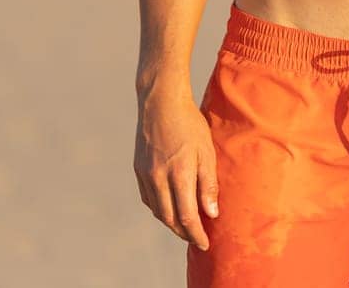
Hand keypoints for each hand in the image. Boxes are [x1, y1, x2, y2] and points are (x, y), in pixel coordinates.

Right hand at [134, 88, 219, 250]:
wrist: (160, 103)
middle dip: (184, 233)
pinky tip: (169, 208)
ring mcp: (145, 175)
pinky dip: (159, 208)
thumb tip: (210, 213)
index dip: (196, 234)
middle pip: (170, 219)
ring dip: (171, 223)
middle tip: (196, 238)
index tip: (205, 244)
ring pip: (157, 211)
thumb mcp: (207, 151)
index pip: (187, 217)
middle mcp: (158, 179)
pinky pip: (148, 198)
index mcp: (179, 174)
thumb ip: (208, 184)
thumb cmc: (190, 124)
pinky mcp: (138, 170)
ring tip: (185, 227)